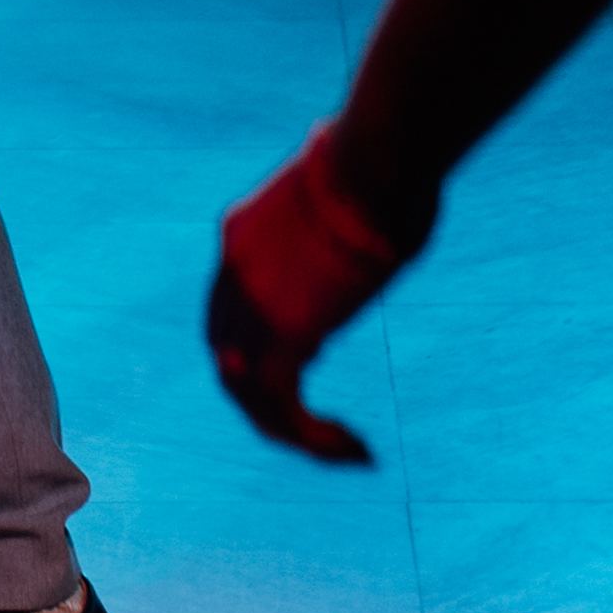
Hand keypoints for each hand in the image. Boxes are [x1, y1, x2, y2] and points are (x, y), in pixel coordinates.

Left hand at [206, 133, 429, 465]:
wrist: (371, 164)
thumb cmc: (384, 161)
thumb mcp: (349, 187)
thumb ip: (348, 214)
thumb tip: (385, 200)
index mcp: (240, 233)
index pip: (229, 304)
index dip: (257, 338)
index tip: (313, 355)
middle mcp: (232, 274)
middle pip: (227, 354)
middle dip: (264, 395)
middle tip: (310, 425)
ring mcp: (251, 309)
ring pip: (250, 395)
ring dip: (292, 432)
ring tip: (343, 451)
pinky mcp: (281, 340)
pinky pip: (285, 409)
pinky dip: (316, 439)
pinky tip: (355, 450)